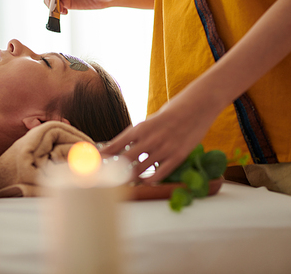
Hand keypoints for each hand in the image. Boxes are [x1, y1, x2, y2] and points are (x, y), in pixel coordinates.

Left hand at [101, 87, 223, 183]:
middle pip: (124, 161)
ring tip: (120, 184)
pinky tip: (144, 182)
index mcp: (140, 128)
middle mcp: (149, 139)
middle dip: (112, 171)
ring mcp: (163, 149)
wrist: (197, 105)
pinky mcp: (177, 156)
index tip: (92, 164)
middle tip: (103, 179)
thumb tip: (123, 150)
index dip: (102, 157)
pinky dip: (149, 180)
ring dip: (129, 178)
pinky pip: (159, 174)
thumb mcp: (150, 121)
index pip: (115, 145)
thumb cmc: (172, 112)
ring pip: (140, 170)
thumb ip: (138, 136)